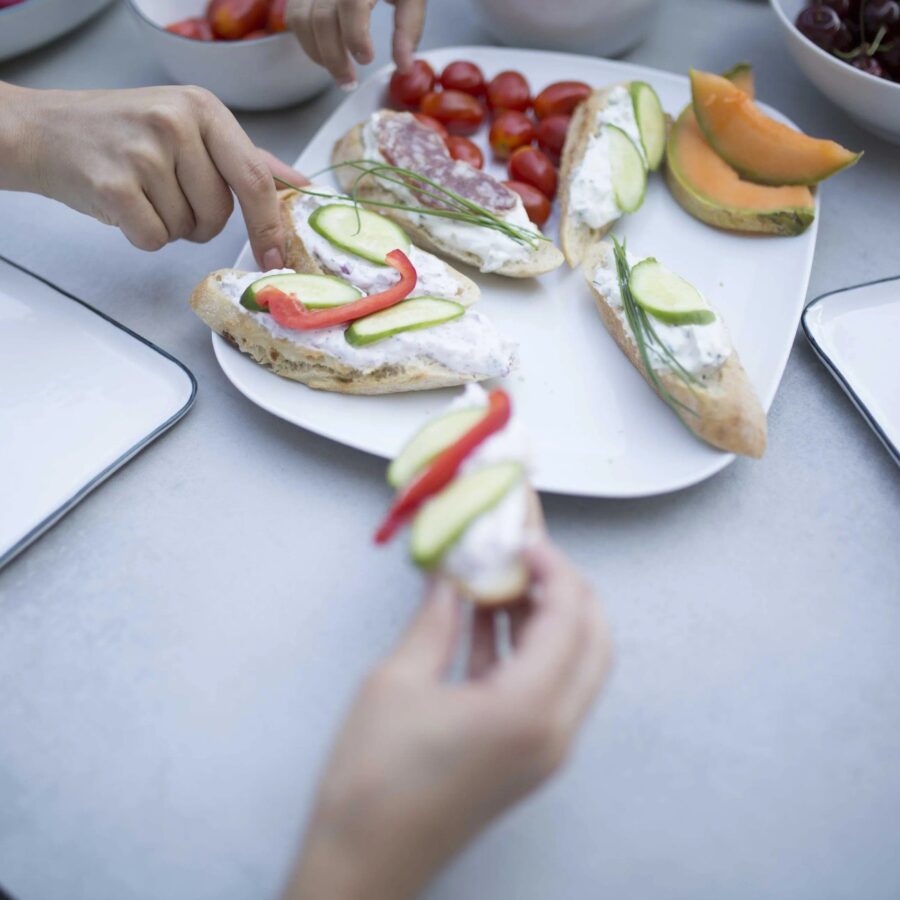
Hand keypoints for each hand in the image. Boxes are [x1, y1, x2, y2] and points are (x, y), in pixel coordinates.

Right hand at [0, 82, 307, 268]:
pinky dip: (141, 235)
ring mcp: (143, 151)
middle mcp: (176, 123)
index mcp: (204, 109)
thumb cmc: (124, 135)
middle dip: (200, 221)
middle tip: (167, 193)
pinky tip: (123, 205)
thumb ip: (247, 160)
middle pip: (220, 213)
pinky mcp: (113, 184)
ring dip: (168, 226)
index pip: (255, 179)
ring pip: (186, 229)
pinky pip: (153, 238)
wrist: (45, 132)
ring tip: (141, 192)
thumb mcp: (190, 130)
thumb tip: (302, 186)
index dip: (269, 226)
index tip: (277, 258)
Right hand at [285, 540, 611, 899]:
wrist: (363, 865)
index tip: (523, 537)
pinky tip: (487, 619)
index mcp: (527, 709)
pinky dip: (528, 649)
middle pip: (593, 640)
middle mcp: (553, 731)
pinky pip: (547, 688)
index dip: (552, 566)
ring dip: (548, 617)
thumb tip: (450, 575)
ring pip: (575, 664)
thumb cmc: (372, 782)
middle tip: (524, 556)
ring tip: (503, 578)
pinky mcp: (528, 757)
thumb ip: (434, 619)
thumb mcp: (397, 683)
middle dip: (566, 588)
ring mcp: (546, 749)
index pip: (569, 616)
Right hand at [286, 0, 425, 86]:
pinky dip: (307, 40)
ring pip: (301, 19)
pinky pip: (293, 15)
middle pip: (322, 19)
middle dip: (334, 58)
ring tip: (338, 71)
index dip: (355, 34)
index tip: (366, 59)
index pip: (350, 4)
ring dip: (318, 53)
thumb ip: (409, 28)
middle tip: (349, 82)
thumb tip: (404, 68)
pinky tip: (326, 53)